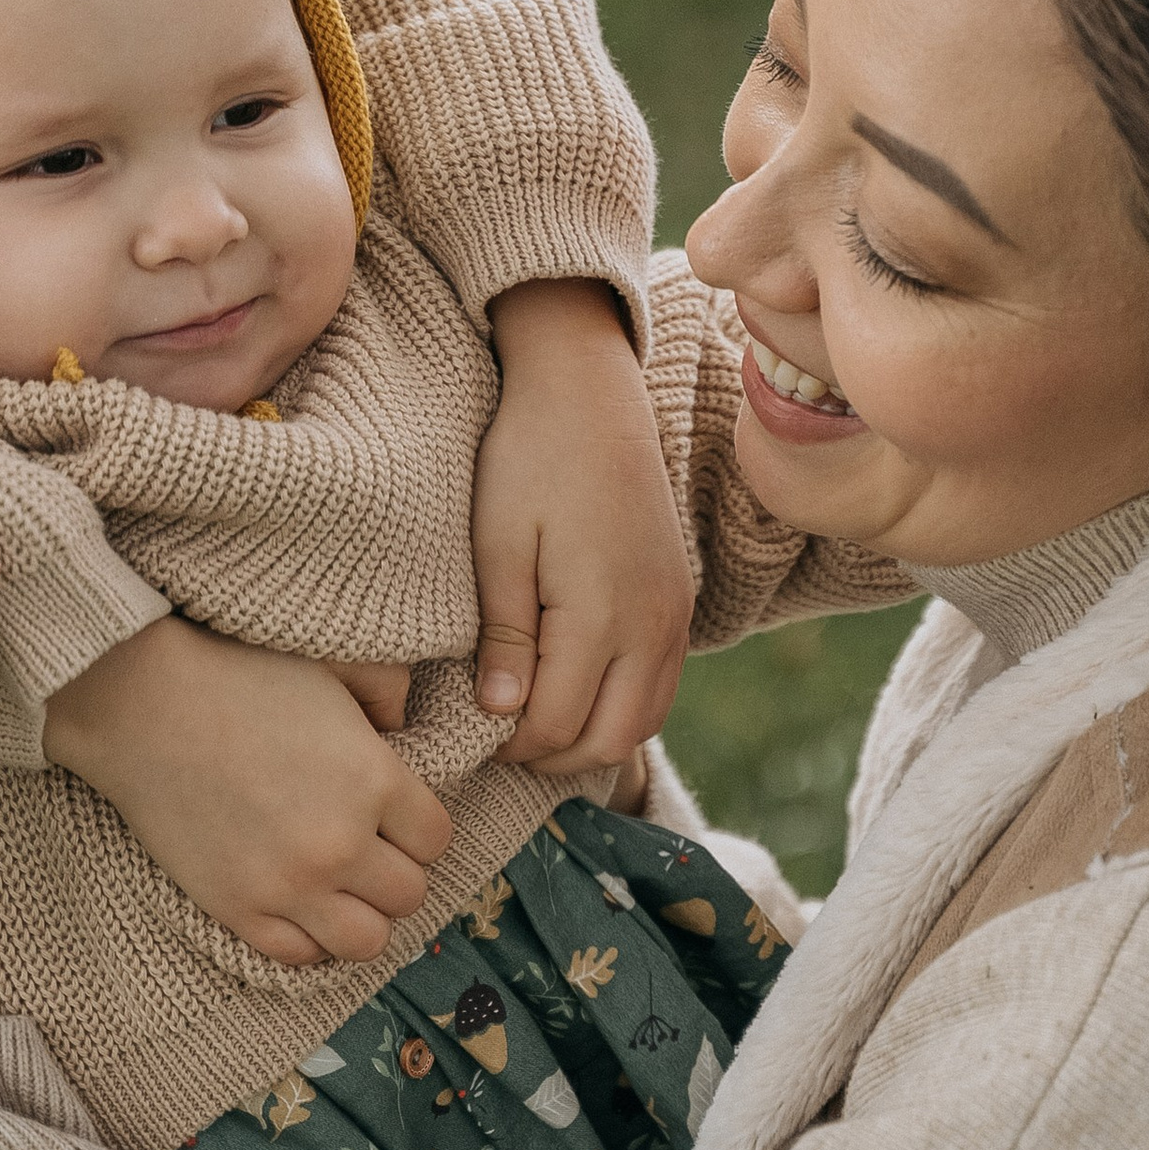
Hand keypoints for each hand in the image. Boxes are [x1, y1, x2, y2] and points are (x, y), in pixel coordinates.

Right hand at [44, 620, 453, 967]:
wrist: (139, 702)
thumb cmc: (236, 674)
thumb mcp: (330, 666)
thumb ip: (385, 691)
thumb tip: (403, 718)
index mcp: (375, 779)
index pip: (436, 839)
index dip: (418, 827)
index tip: (393, 815)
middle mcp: (341, 843)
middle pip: (409, 894)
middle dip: (394, 872)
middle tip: (366, 849)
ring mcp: (289, 885)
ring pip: (367, 942)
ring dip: (361, 916)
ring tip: (340, 888)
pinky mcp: (238, 909)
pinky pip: (300, 956)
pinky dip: (309, 938)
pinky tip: (299, 906)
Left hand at [474, 279, 693, 769]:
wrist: (590, 393)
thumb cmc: (528, 460)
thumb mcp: (498, 547)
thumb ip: (505, 637)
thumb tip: (500, 714)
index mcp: (601, 615)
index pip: (555, 724)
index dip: (508, 744)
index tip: (470, 729)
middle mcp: (651, 626)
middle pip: (608, 740)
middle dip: (550, 756)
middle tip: (498, 738)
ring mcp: (673, 616)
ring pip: (642, 723)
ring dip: (590, 739)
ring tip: (533, 722)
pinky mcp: (678, 602)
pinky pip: (660, 688)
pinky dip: (621, 708)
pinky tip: (576, 692)